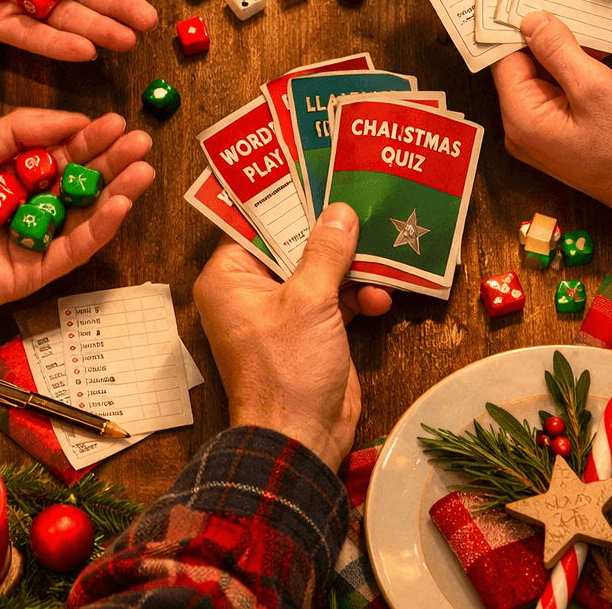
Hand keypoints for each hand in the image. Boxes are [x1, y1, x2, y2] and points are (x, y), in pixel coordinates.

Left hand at [0, 109, 154, 315]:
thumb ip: (22, 129)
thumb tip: (74, 119)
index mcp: (17, 176)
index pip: (64, 154)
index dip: (90, 138)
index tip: (116, 122)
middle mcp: (34, 205)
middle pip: (83, 180)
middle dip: (114, 160)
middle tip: (141, 141)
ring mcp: (40, 238)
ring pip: (89, 212)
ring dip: (119, 190)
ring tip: (143, 168)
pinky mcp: (40, 270)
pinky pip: (77, 247)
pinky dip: (102, 226)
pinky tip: (121, 203)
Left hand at [193, 204, 391, 472]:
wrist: (301, 440)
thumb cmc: (287, 368)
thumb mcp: (308, 300)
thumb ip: (326, 251)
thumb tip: (340, 211)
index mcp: (230, 277)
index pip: (255, 222)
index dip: (286, 199)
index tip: (316, 172)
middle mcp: (251, 289)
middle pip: (293, 244)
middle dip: (329, 231)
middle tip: (360, 200)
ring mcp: (283, 311)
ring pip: (319, 270)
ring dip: (351, 265)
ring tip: (381, 251)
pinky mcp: (311, 331)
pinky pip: (335, 298)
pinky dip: (357, 295)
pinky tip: (381, 295)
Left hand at [491, 11, 611, 236]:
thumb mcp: (596, 88)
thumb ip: (558, 50)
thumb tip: (531, 20)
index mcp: (521, 118)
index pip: (505, 59)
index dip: (521, 26)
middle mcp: (523, 128)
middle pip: (523, 66)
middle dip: (549, 36)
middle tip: (573, 6)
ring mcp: (542, 132)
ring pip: (544, 76)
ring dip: (569, 51)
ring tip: (599, 31)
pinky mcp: (562, 131)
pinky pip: (560, 91)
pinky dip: (578, 70)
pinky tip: (602, 54)